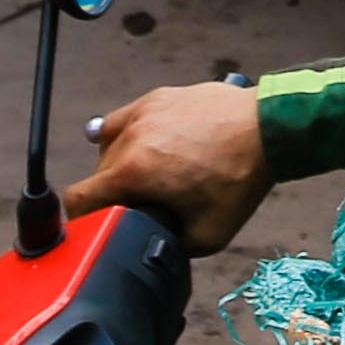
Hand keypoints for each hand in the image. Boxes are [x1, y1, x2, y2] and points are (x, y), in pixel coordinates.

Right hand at [68, 82, 271, 248]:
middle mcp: (129, 139)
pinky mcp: (155, 98)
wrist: (267, 129)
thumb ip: (170, 245)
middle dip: (111, 195)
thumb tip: (153, 246)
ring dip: (119, 166)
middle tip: (141, 205)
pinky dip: (126, 137)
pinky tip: (143, 147)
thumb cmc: (240, 179)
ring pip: (107, 147)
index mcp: (133, 173)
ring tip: (148, 177)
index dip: (81, 220)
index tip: (95, 226)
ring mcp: (141, 114)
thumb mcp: (208, 235)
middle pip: (96, 175)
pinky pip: (123, 120)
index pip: (78, 200)